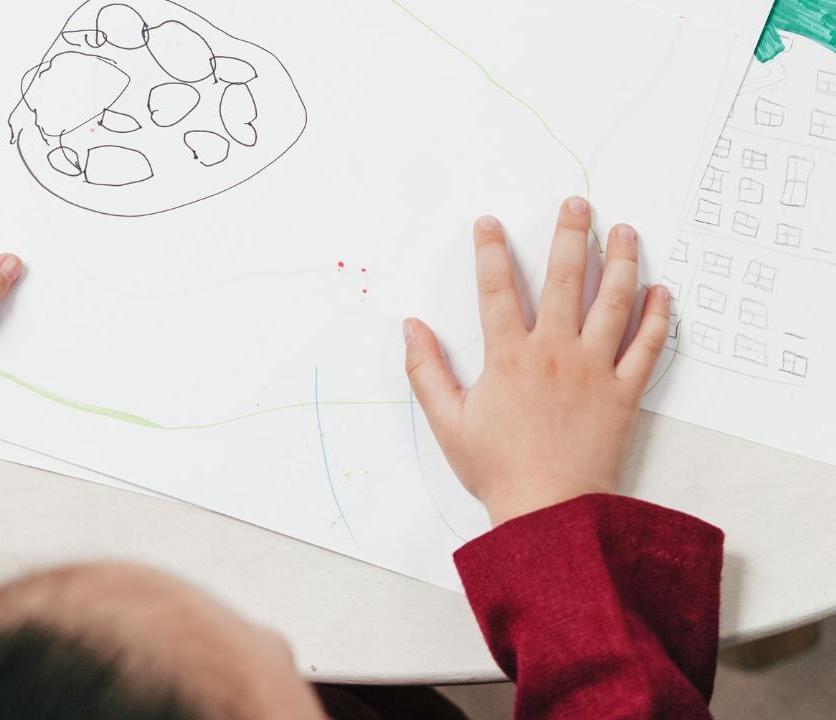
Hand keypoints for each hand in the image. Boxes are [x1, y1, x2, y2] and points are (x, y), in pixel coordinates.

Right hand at [403, 197, 669, 525]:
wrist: (550, 510)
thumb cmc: (497, 469)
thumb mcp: (447, 422)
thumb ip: (426, 371)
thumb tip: (410, 329)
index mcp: (509, 357)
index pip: (496, 290)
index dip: (490, 251)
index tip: (490, 223)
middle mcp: (554, 352)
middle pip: (564, 280)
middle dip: (569, 236)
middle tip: (577, 204)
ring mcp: (594, 370)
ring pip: (612, 302)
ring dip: (621, 262)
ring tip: (625, 231)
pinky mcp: (624, 393)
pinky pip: (647, 347)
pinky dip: (657, 318)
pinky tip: (662, 291)